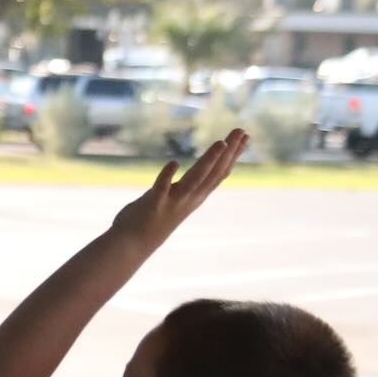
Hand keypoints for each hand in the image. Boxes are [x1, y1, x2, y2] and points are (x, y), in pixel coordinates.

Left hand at [110, 128, 246, 249]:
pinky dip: (167, 176)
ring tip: (221, 143)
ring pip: (194, 180)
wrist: (132, 245)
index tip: (245, 136)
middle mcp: (189, 199)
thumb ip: (189, 188)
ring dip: (208, 161)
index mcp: (195, 196)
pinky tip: (173, 162)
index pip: (219, 173)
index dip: (233, 155)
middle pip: (213, 173)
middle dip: (228, 152)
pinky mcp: (153, 204)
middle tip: (241, 131)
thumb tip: (201, 174)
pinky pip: (161, 189)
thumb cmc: (153, 220)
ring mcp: (173, 202)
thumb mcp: (177, 200)